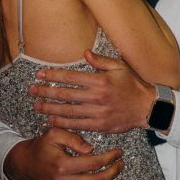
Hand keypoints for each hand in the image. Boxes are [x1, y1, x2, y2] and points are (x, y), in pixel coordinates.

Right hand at [4, 126, 125, 179]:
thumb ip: (74, 138)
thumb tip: (91, 149)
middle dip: (112, 173)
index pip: (92, 163)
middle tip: (121, 166)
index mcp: (62, 164)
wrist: (24, 163)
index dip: (109, 158)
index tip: (118, 153)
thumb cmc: (41, 146)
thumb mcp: (55, 134)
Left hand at [30, 52, 153, 133]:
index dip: (53, 75)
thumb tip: (84, 53)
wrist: (147, 107)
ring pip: (68, 111)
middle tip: (32, 91)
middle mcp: (97, 96)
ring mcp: (98, 112)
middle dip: (46, 92)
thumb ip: (101, 61)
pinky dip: (63, 122)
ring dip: (50, 108)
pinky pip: (77, 124)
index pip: (71, 77)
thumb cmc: (133, 84)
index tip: (40, 74)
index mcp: (100, 80)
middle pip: (65, 94)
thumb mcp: (120, 66)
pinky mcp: (100, 125)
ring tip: (36, 106)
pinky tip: (52, 120)